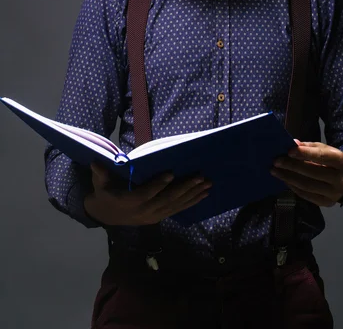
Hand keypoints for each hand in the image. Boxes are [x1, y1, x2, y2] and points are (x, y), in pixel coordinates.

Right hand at [84, 163, 210, 225]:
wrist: (106, 215)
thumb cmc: (105, 194)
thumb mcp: (99, 185)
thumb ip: (100, 174)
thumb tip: (96, 162)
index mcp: (129, 203)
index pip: (146, 194)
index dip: (158, 185)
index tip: (171, 173)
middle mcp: (144, 212)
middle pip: (167, 200)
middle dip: (185, 188)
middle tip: (200, 177)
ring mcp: (154, 216)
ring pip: (176, 205)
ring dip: (193, 195)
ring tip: (207, 185)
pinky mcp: (160, 217)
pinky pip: (177, 210)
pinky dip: (191, 202)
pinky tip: (203, 195)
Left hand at [271, 141, 342, 206]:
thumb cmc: (335, 161)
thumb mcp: (327, 150)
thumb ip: (310, 147)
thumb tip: (293, 143)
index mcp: (342, 162)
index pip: (322, 157)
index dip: (305, 154)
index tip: (288, 151)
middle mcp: (340, 180)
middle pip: (313, 173)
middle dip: (292, 166)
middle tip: (276, 161)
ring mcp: (334, 194)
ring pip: (307, 186)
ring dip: (288, 177)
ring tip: (275, 171)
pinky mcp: (326, 203)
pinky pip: (306, 195)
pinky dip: (293, 186)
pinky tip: (284, 179)